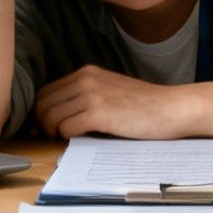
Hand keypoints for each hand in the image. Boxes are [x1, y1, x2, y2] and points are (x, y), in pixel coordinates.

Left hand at [33, 65, 196, 138]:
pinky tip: (81, 139)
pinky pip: (66, 127)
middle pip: (43, 104)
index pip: (45, 92)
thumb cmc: (143, 106)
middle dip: (42, 124)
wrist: (172, 108)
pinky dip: (67, 137)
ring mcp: (91, 95)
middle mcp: (85, 79)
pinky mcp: (99, 113)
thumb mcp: (110, 90)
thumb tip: (56, 116)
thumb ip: (85, 96)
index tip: (48, 128)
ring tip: (66, 140)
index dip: (41, 112)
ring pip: (50, 116)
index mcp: (86, 73)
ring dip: (53, 132)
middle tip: (53, 138)